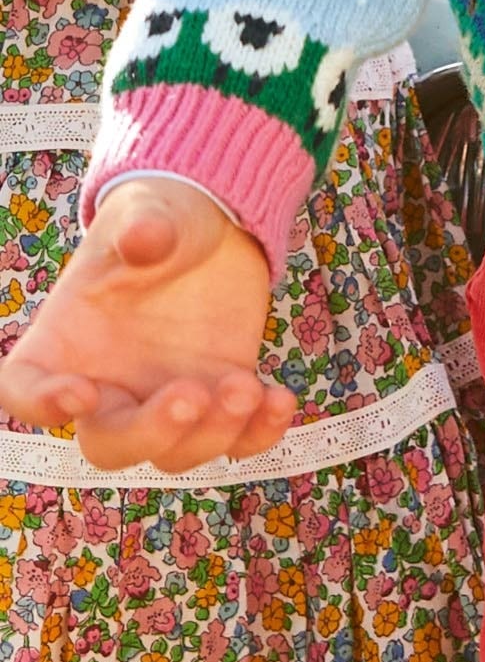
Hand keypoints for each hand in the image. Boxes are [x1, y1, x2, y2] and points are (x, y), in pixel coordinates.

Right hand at [0, 177, 293, 471]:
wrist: (215, 224)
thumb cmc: (161, 219)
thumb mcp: (149, 210)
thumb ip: (142, 224)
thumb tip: (146, 238)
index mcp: (65, 344)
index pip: (27, 390)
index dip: (43, 404)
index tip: (82, 393)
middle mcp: (109, 385)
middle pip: (110, 444)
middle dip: (150, 434)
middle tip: (191, 395)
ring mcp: (165, 398)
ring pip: (177, 452)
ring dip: (212, 433)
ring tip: (246, 387)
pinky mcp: (219, 396)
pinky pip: (235, 439)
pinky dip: (257, 434)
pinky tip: (280, 402)